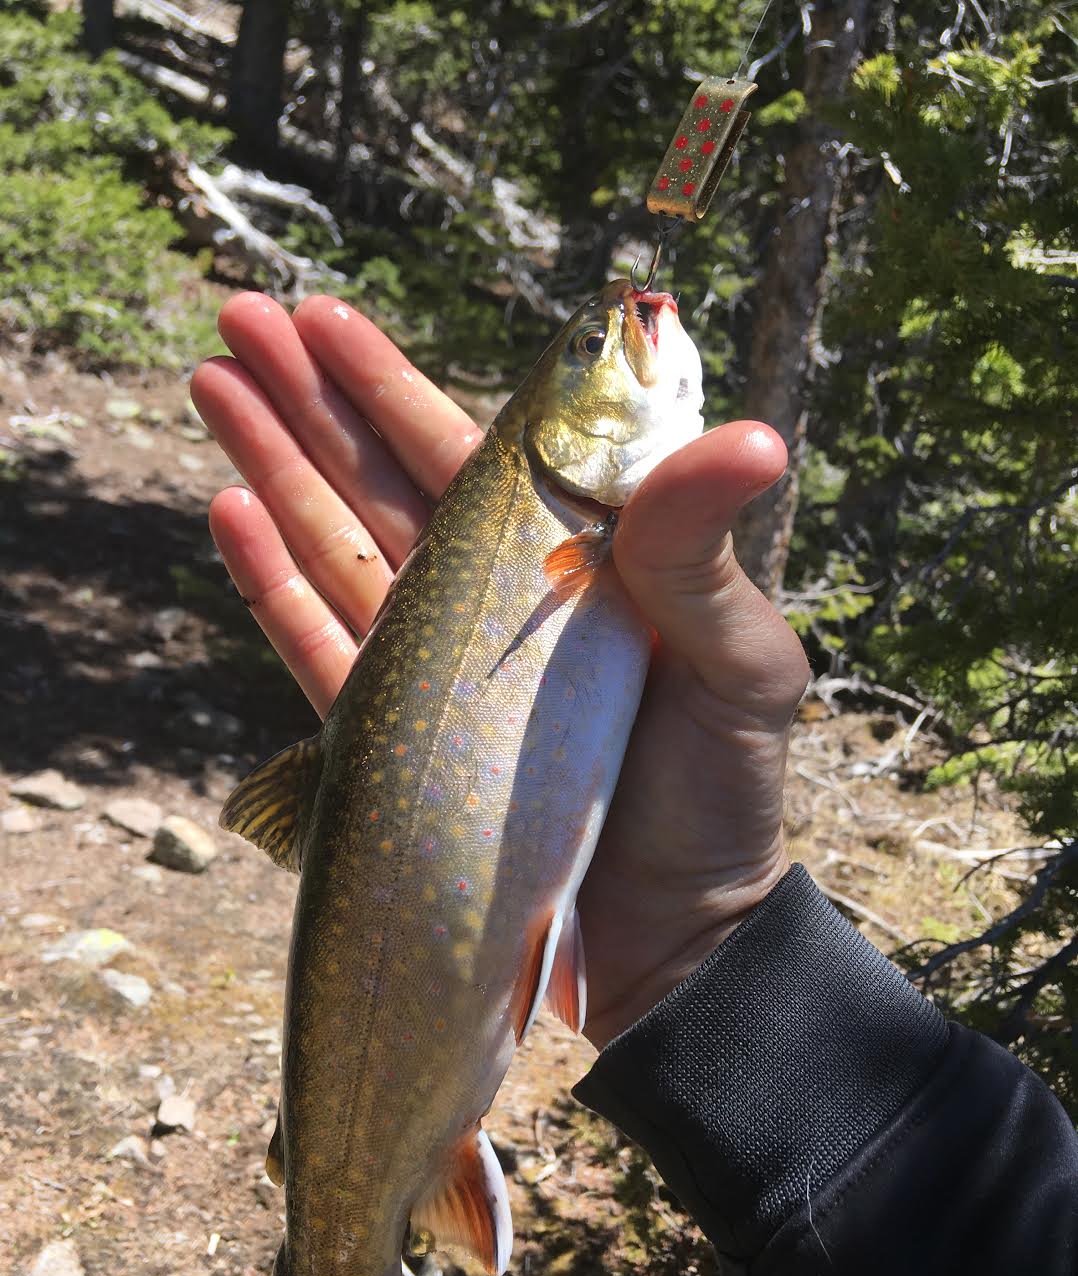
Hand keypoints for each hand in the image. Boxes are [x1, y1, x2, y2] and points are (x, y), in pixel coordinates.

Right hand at [192, 294, 809, 1049]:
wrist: (674, 940)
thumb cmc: (723, 798)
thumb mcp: (738, 665)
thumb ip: (705, 552)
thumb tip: (751, 433)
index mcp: (569, 566)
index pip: (468, 453)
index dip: (391, 382)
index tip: (325, 317)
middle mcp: (491, 606)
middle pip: (381, 481)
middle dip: (309, 398)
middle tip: (237, 314)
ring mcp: (436, 673)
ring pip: (336, 544)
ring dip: (273, 462)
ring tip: (211, 384)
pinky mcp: (394, 743)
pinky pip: (320, 649)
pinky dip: (273, 583)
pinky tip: (230, 510)